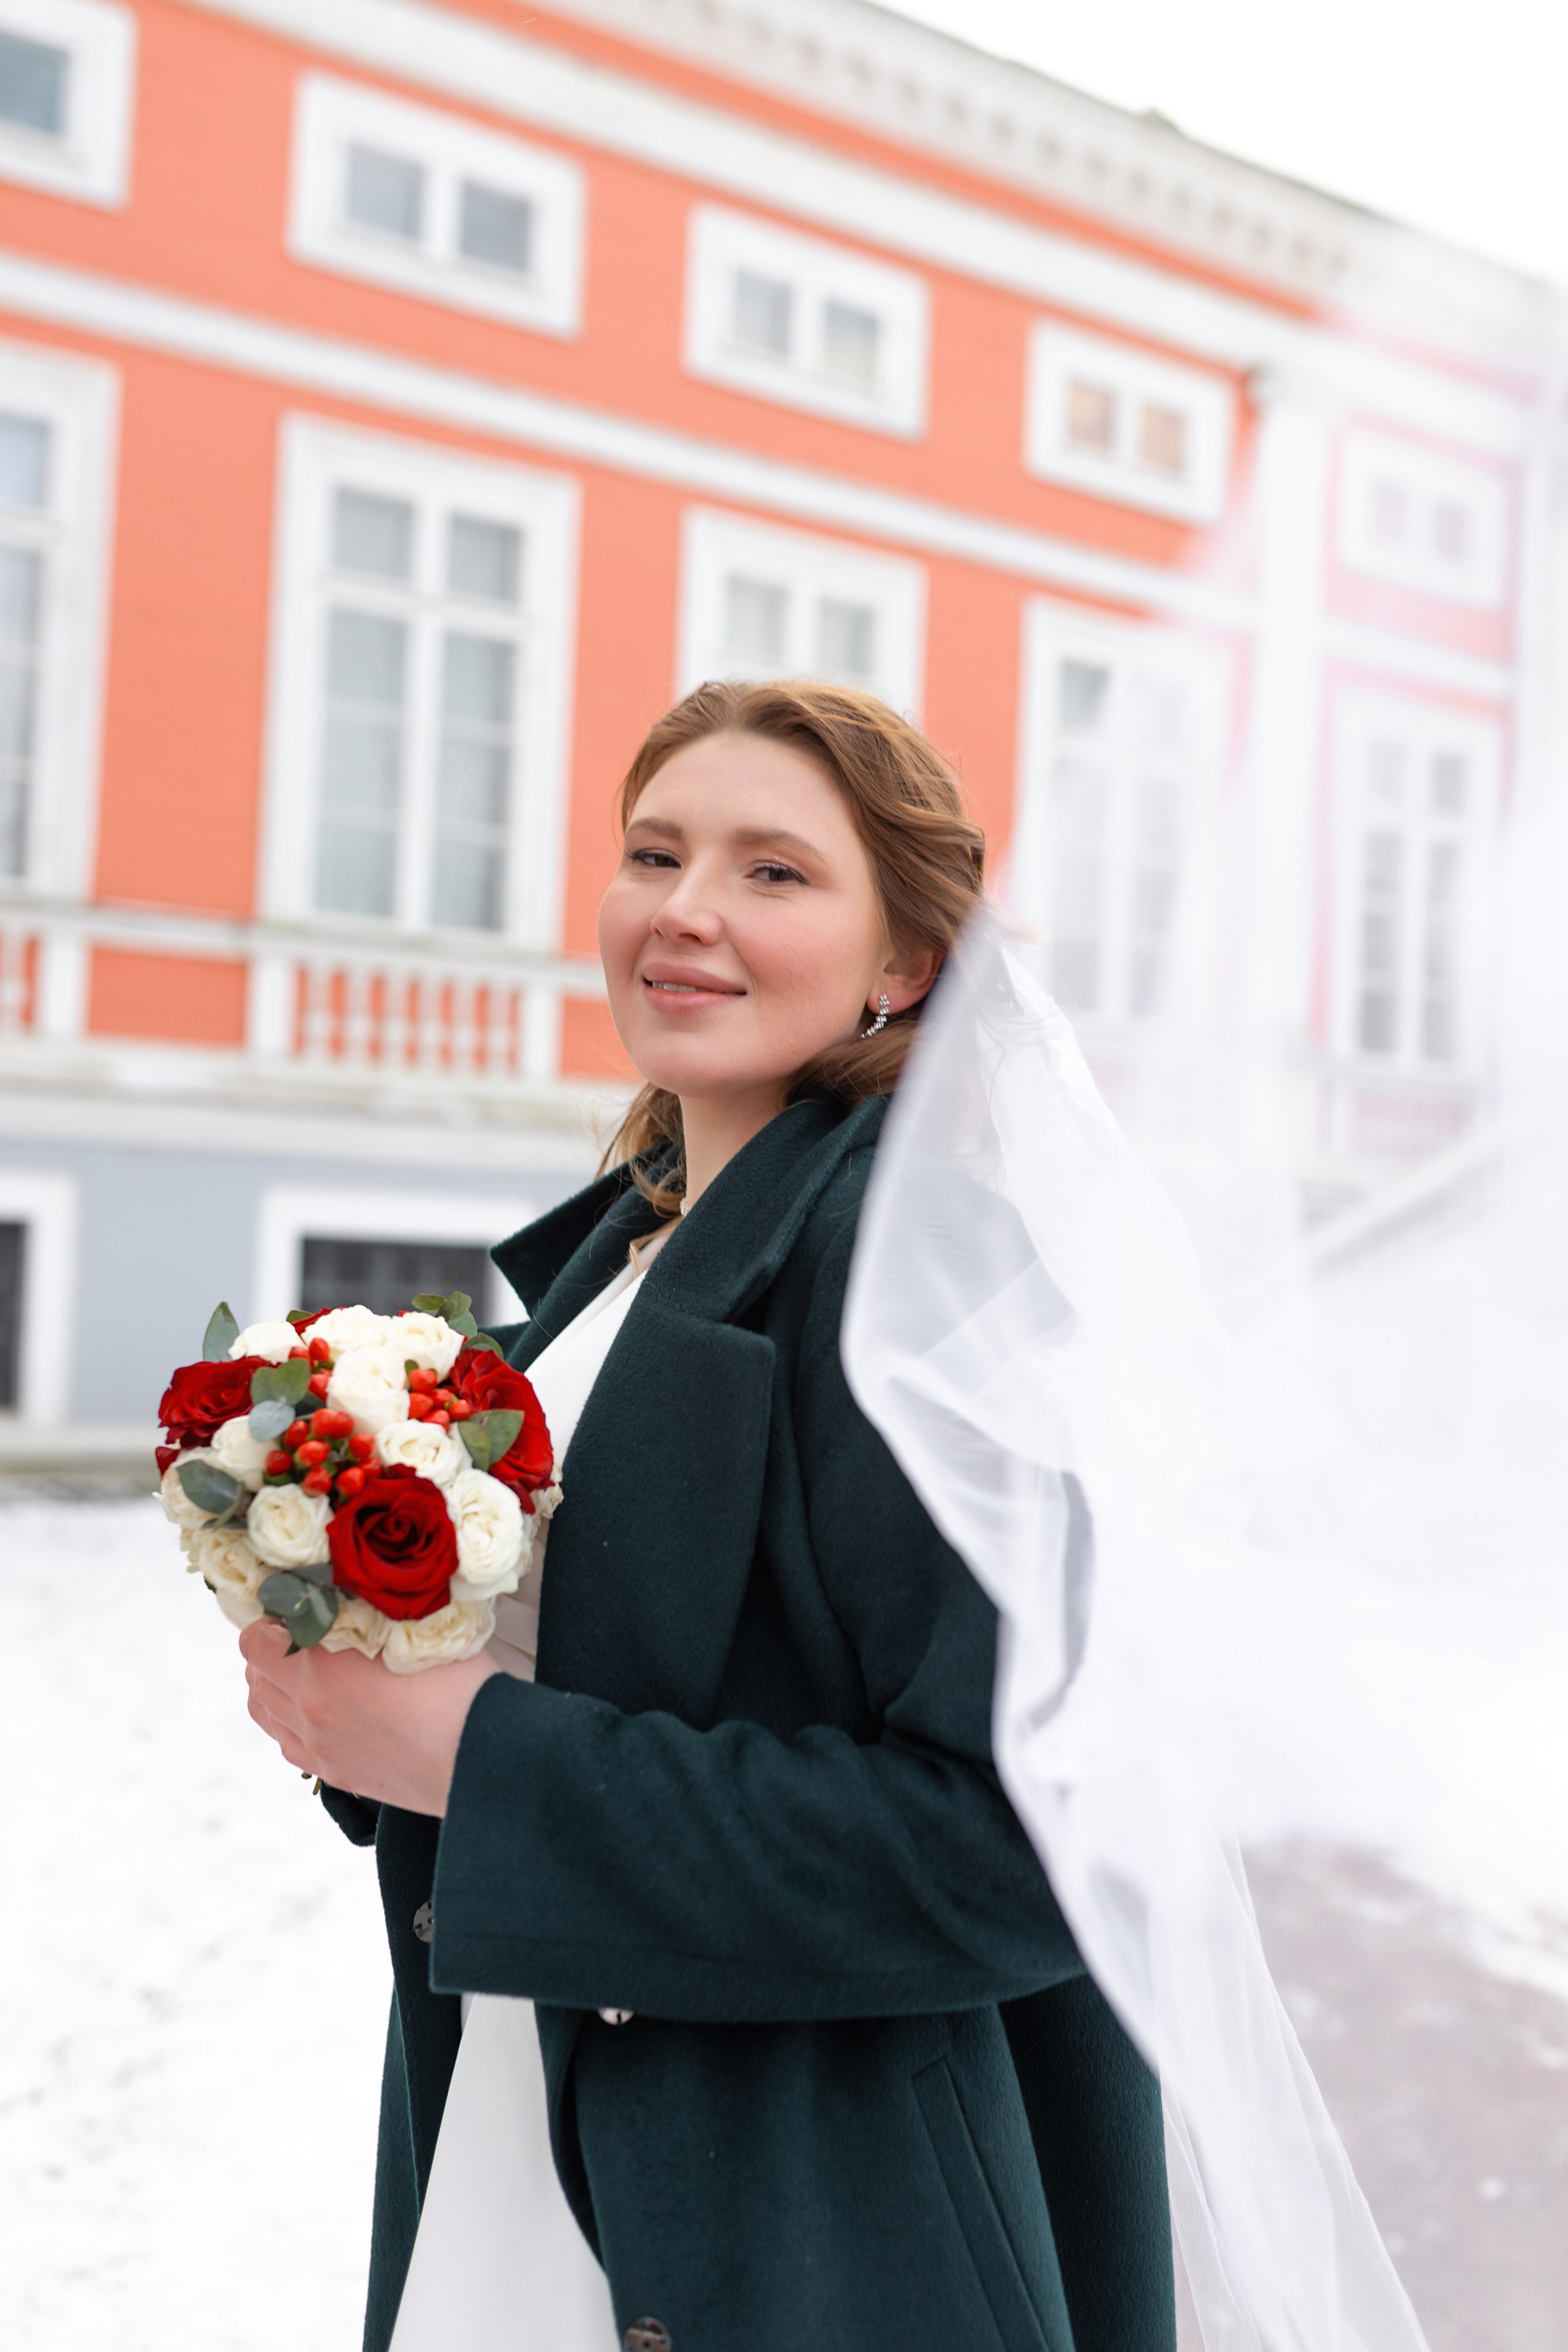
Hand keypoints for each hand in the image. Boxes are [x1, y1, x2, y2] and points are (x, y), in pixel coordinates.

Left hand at [239, 1619, 500, 1815]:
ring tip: (310, 1672)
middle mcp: (307, 1708)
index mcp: (320, 1666)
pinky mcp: (334, 1772)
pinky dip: (292, 1721)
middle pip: (253, 1673)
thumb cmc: (459, 1684)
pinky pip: (287, 1743)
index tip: (299, 1606)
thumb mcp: (417, 1625)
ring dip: (275, 1685)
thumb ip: (373, 1606)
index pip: (255, 1637)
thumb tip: (353, 1581)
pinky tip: (325, 1709)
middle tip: (306, 1635)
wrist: (480, 1755)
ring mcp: (317, 1745)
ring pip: (264, 1710)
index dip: (272, 1617)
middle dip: (271, 1648)